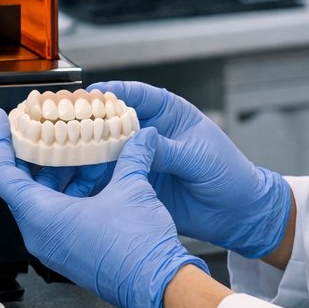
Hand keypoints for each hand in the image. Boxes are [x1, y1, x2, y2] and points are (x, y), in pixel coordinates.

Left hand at [0, 107, 203, 307]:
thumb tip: (142, 136)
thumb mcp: (133, 189)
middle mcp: (39, 233)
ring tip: (69, 147)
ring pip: (38, 199)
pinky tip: (88, 173)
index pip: (1, 173)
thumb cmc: (138, 248)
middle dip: (26, 153)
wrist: (157, 288)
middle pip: (17, 184)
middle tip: (33, 127)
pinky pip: (54, 214)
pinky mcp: (67, 251)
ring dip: (52, 172)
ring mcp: (52, 245)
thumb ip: (132, 156)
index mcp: (41, 216)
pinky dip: (65, 191)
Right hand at [91, 82, 292, 259]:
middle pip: (115, 121)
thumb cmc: (229, 175)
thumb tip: (138, 143)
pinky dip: (97, 177)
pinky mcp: (137, 182)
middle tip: (70, 123)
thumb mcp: (198, 157)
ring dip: (91, 150)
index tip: (93, 93)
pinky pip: (113, 176)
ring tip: (71, 152)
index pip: (137, 95)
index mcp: (170, 114)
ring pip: (109, 149)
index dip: (114, 93)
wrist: (237, 214)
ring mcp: (142, 158)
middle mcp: (151, 133)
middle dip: (93, 121)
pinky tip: (82, 177)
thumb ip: (167, 149)